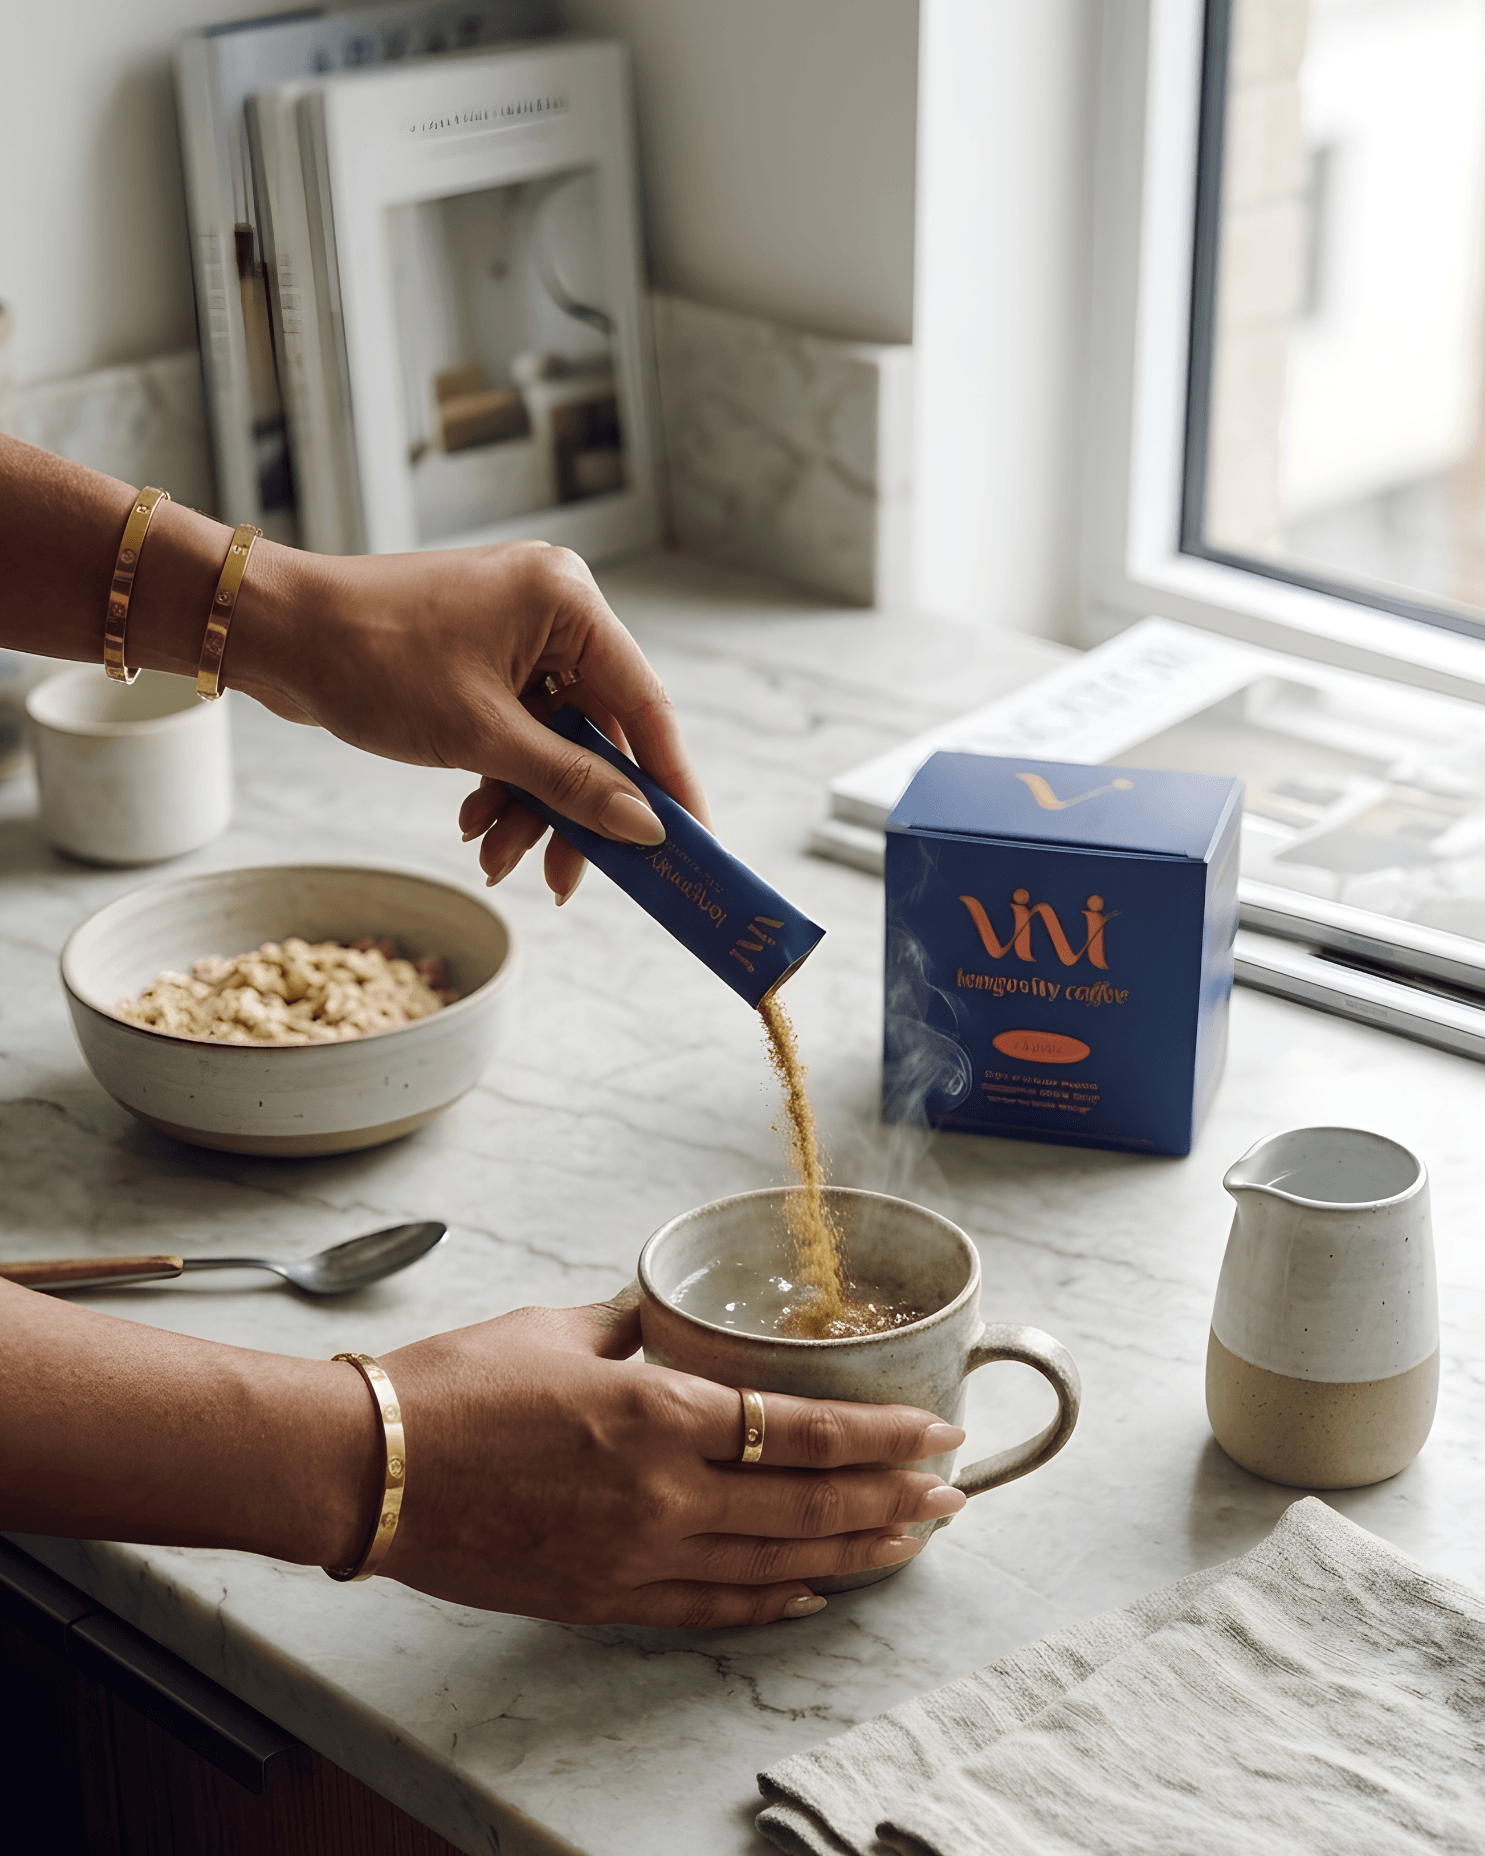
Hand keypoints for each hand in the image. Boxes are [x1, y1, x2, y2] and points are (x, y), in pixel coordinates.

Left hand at [234, 540, 710, 903]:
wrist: (275, 633)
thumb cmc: (371, 661)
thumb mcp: (481, 736)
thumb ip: (571, 783)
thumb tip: (644, 828)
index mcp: (568, 603)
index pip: (645, 704)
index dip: (669, 782)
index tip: (691, 842)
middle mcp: (553, 611)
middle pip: (597, 732)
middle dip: (574, 809)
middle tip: (566, 880)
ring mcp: (515, 635)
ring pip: (554, 741)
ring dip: (530, 805)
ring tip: (495, 856)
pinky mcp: (482, 660)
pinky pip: (517, 732)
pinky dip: (501, 781)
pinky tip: (474, 823)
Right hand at [376, 1290, 966, 1626]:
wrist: (371, 1469)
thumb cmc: (458, 1385)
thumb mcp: (559, 1329)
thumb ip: (632, 1326)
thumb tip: (668, 1317)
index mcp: (659, 1414)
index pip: (801, 1430)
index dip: (881, 1438)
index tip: (937, 1436)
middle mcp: (664, 1495)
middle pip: (809, 1507)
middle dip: (892, 1503)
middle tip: (950, 1498)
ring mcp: (637, 1558)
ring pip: (776, 1566)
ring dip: (852, 1556)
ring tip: (908, 1545)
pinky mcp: (603, 1599)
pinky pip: (711, 1610)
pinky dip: (771, 1603)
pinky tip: (811, 1594)